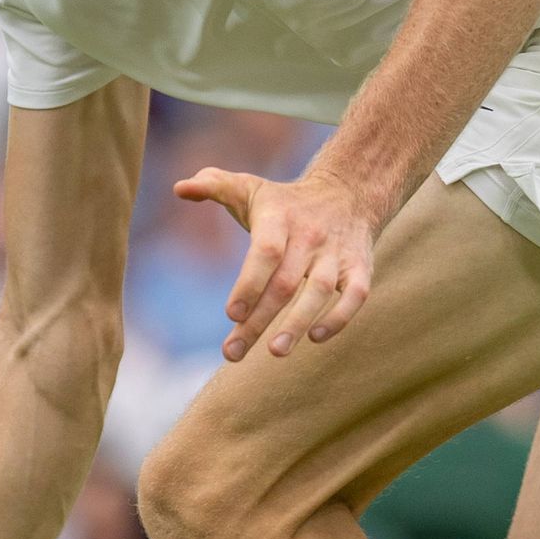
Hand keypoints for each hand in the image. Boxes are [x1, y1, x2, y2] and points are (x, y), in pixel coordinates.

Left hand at [174, 162, 381, 360]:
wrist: (349, 191)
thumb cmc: (286, 202)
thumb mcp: (250, 188)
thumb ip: (213, 185)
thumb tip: (180, 188)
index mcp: (280, 218)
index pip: (266, 252)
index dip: (250, 283)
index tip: (231, 314)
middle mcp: (310, 236)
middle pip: (285, 283)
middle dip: (259, 320)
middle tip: (233, 353)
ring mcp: (336, 254)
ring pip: (320, 291)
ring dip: (298, 324)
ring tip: (275, 352)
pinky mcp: (359, 268)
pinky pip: (356, 295)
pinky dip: (340, 317)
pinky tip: (316, 337)